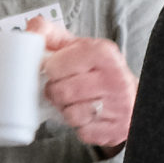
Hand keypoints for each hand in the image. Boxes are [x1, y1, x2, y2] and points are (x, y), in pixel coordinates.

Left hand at [28, 16, 133, 153]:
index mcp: (103, 53)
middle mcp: (114, 78)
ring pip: (70, 114)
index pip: (55, 66)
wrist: (132, 97)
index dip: (51, 70)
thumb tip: (31, 30)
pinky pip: (82, 132)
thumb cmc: (98, 71)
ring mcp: (118, 106)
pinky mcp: (116, 129)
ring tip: (78, 101)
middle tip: (67, 87)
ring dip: (68, 110)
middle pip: (60, 92)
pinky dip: (80, 126)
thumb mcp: (79, 47)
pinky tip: (88, 115)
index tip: (58, 70)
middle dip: (57, 92)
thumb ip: (51, 36)